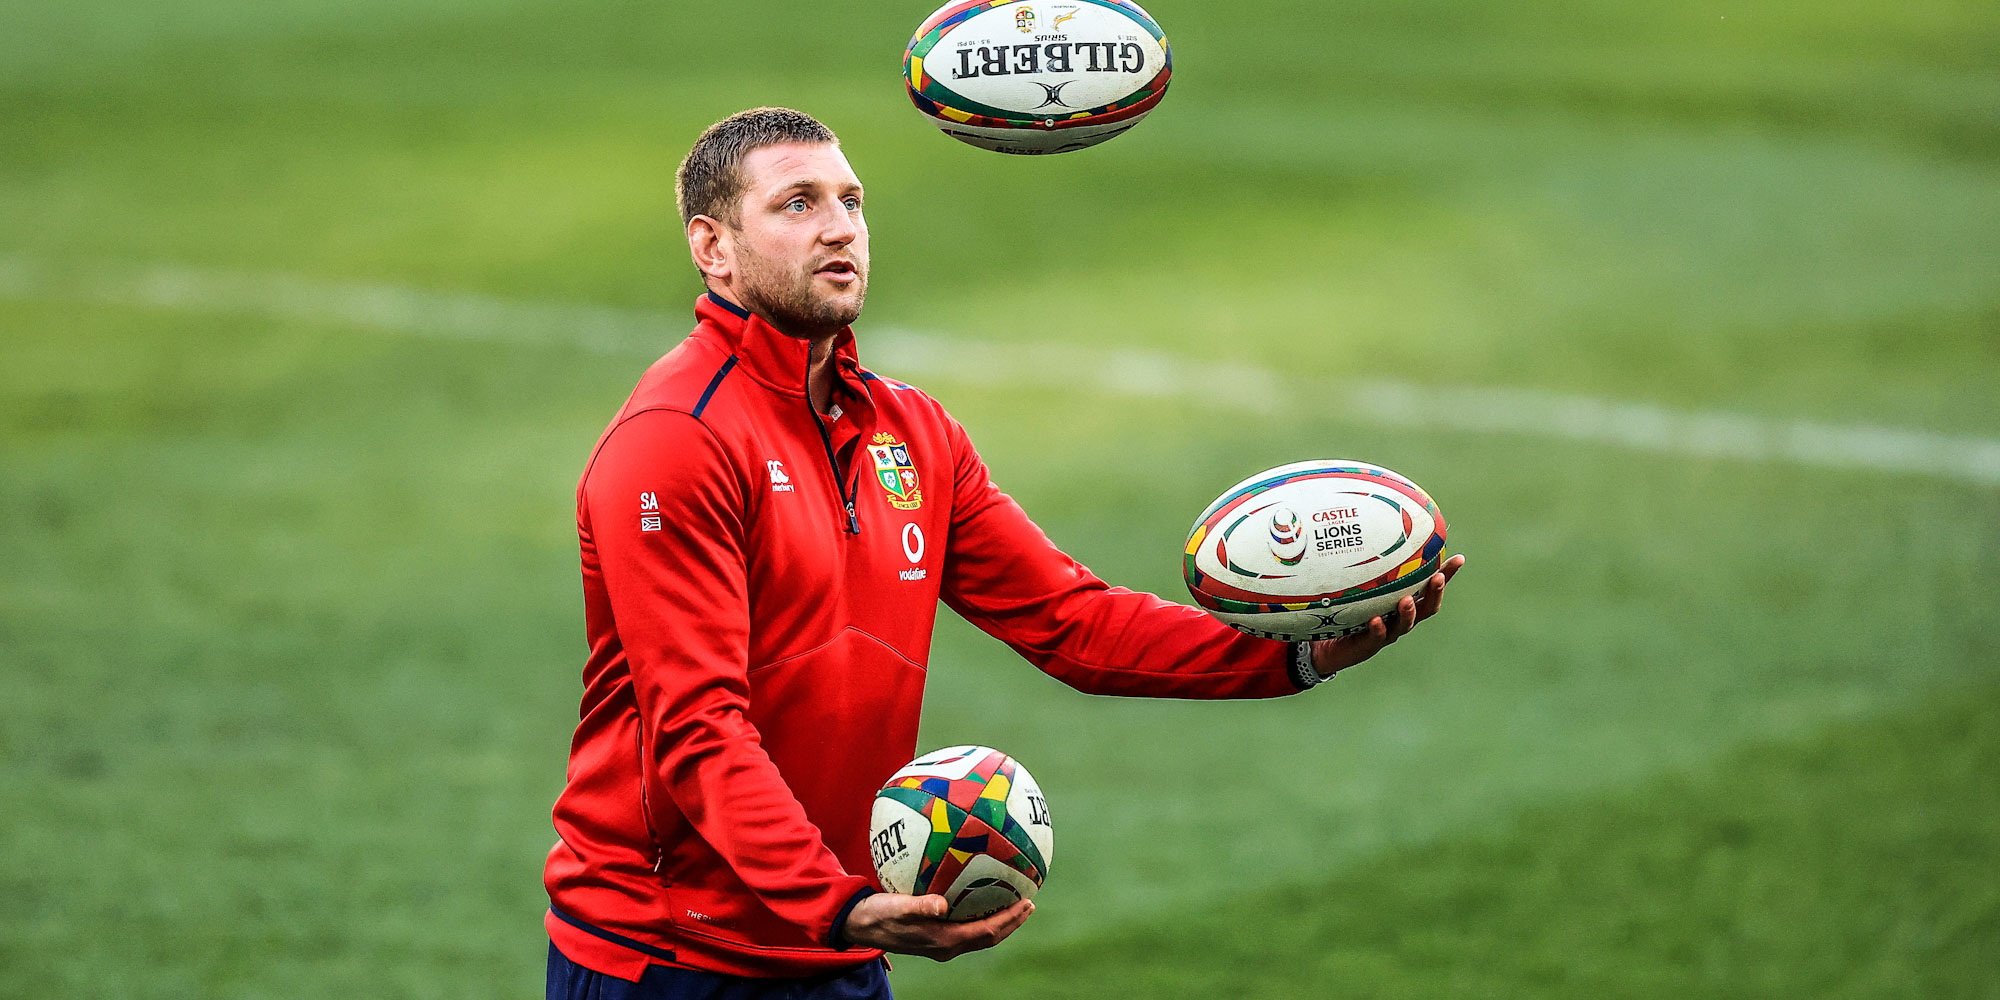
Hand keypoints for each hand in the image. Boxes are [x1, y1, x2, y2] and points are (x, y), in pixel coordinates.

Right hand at [839, 893, 1032, 960]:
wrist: (860, 925)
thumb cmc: (878, 913)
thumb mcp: (897, 907)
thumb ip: (920, 906)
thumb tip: (942, 904)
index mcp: (943, 940)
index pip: (986, 932)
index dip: (1009, 920)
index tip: (1027, 903)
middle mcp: (947, 945)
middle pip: (989, 937)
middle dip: (1011, 922)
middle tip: (1029, 903)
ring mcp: (941, 943)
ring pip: (979, 934)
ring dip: (999, 921)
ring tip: (1014, 902)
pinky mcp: (934, 935)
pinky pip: (967, 927)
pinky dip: (981, 915)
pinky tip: (981, 897)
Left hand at [1310, 554, 1464, 677]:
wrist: (1326, 644)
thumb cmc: (1345, 608)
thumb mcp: (1355, 582)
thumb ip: (1363, 562)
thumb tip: (1364, 526)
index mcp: (1404, 601)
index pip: (1430, 588)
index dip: (1446, 575)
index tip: (1459, 559)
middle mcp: (1399, 617)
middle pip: (1426, 607)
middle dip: (1435, 593)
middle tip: (1438, 578)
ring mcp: (1386, 632)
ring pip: (1404, 624)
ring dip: (1408, 612)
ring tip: (1406, 600)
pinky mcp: (1369, 645)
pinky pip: (1376, 637)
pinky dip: (1378, 629)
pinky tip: (1375, 620)